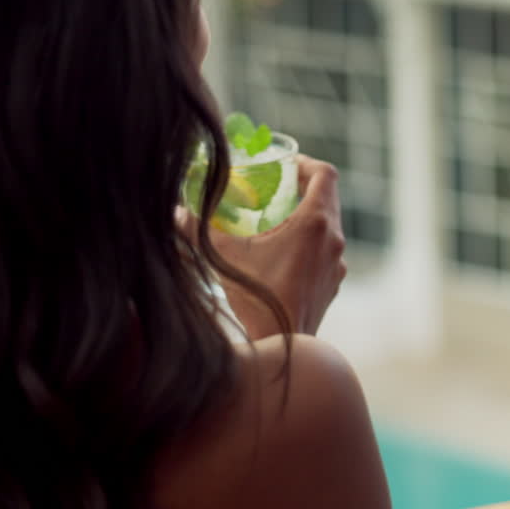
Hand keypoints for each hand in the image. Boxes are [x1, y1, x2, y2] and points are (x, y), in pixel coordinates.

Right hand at [181, 155, 346, 337]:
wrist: (281, 345)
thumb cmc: (256, 298)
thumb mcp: (224, 257)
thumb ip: (197, 230)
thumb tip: (173, 212)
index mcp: (316, 223)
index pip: (325, 175)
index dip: (306, 163)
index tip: (284, 166)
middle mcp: (334, 240)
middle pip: (327, 198)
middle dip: (302, 188)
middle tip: (275, 188)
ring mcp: (336, 263)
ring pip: (328, 226)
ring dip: (307, 216)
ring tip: (276, 219)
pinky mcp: (332, 282)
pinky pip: (326, 251)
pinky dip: (310, 242)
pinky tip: (282, 253)